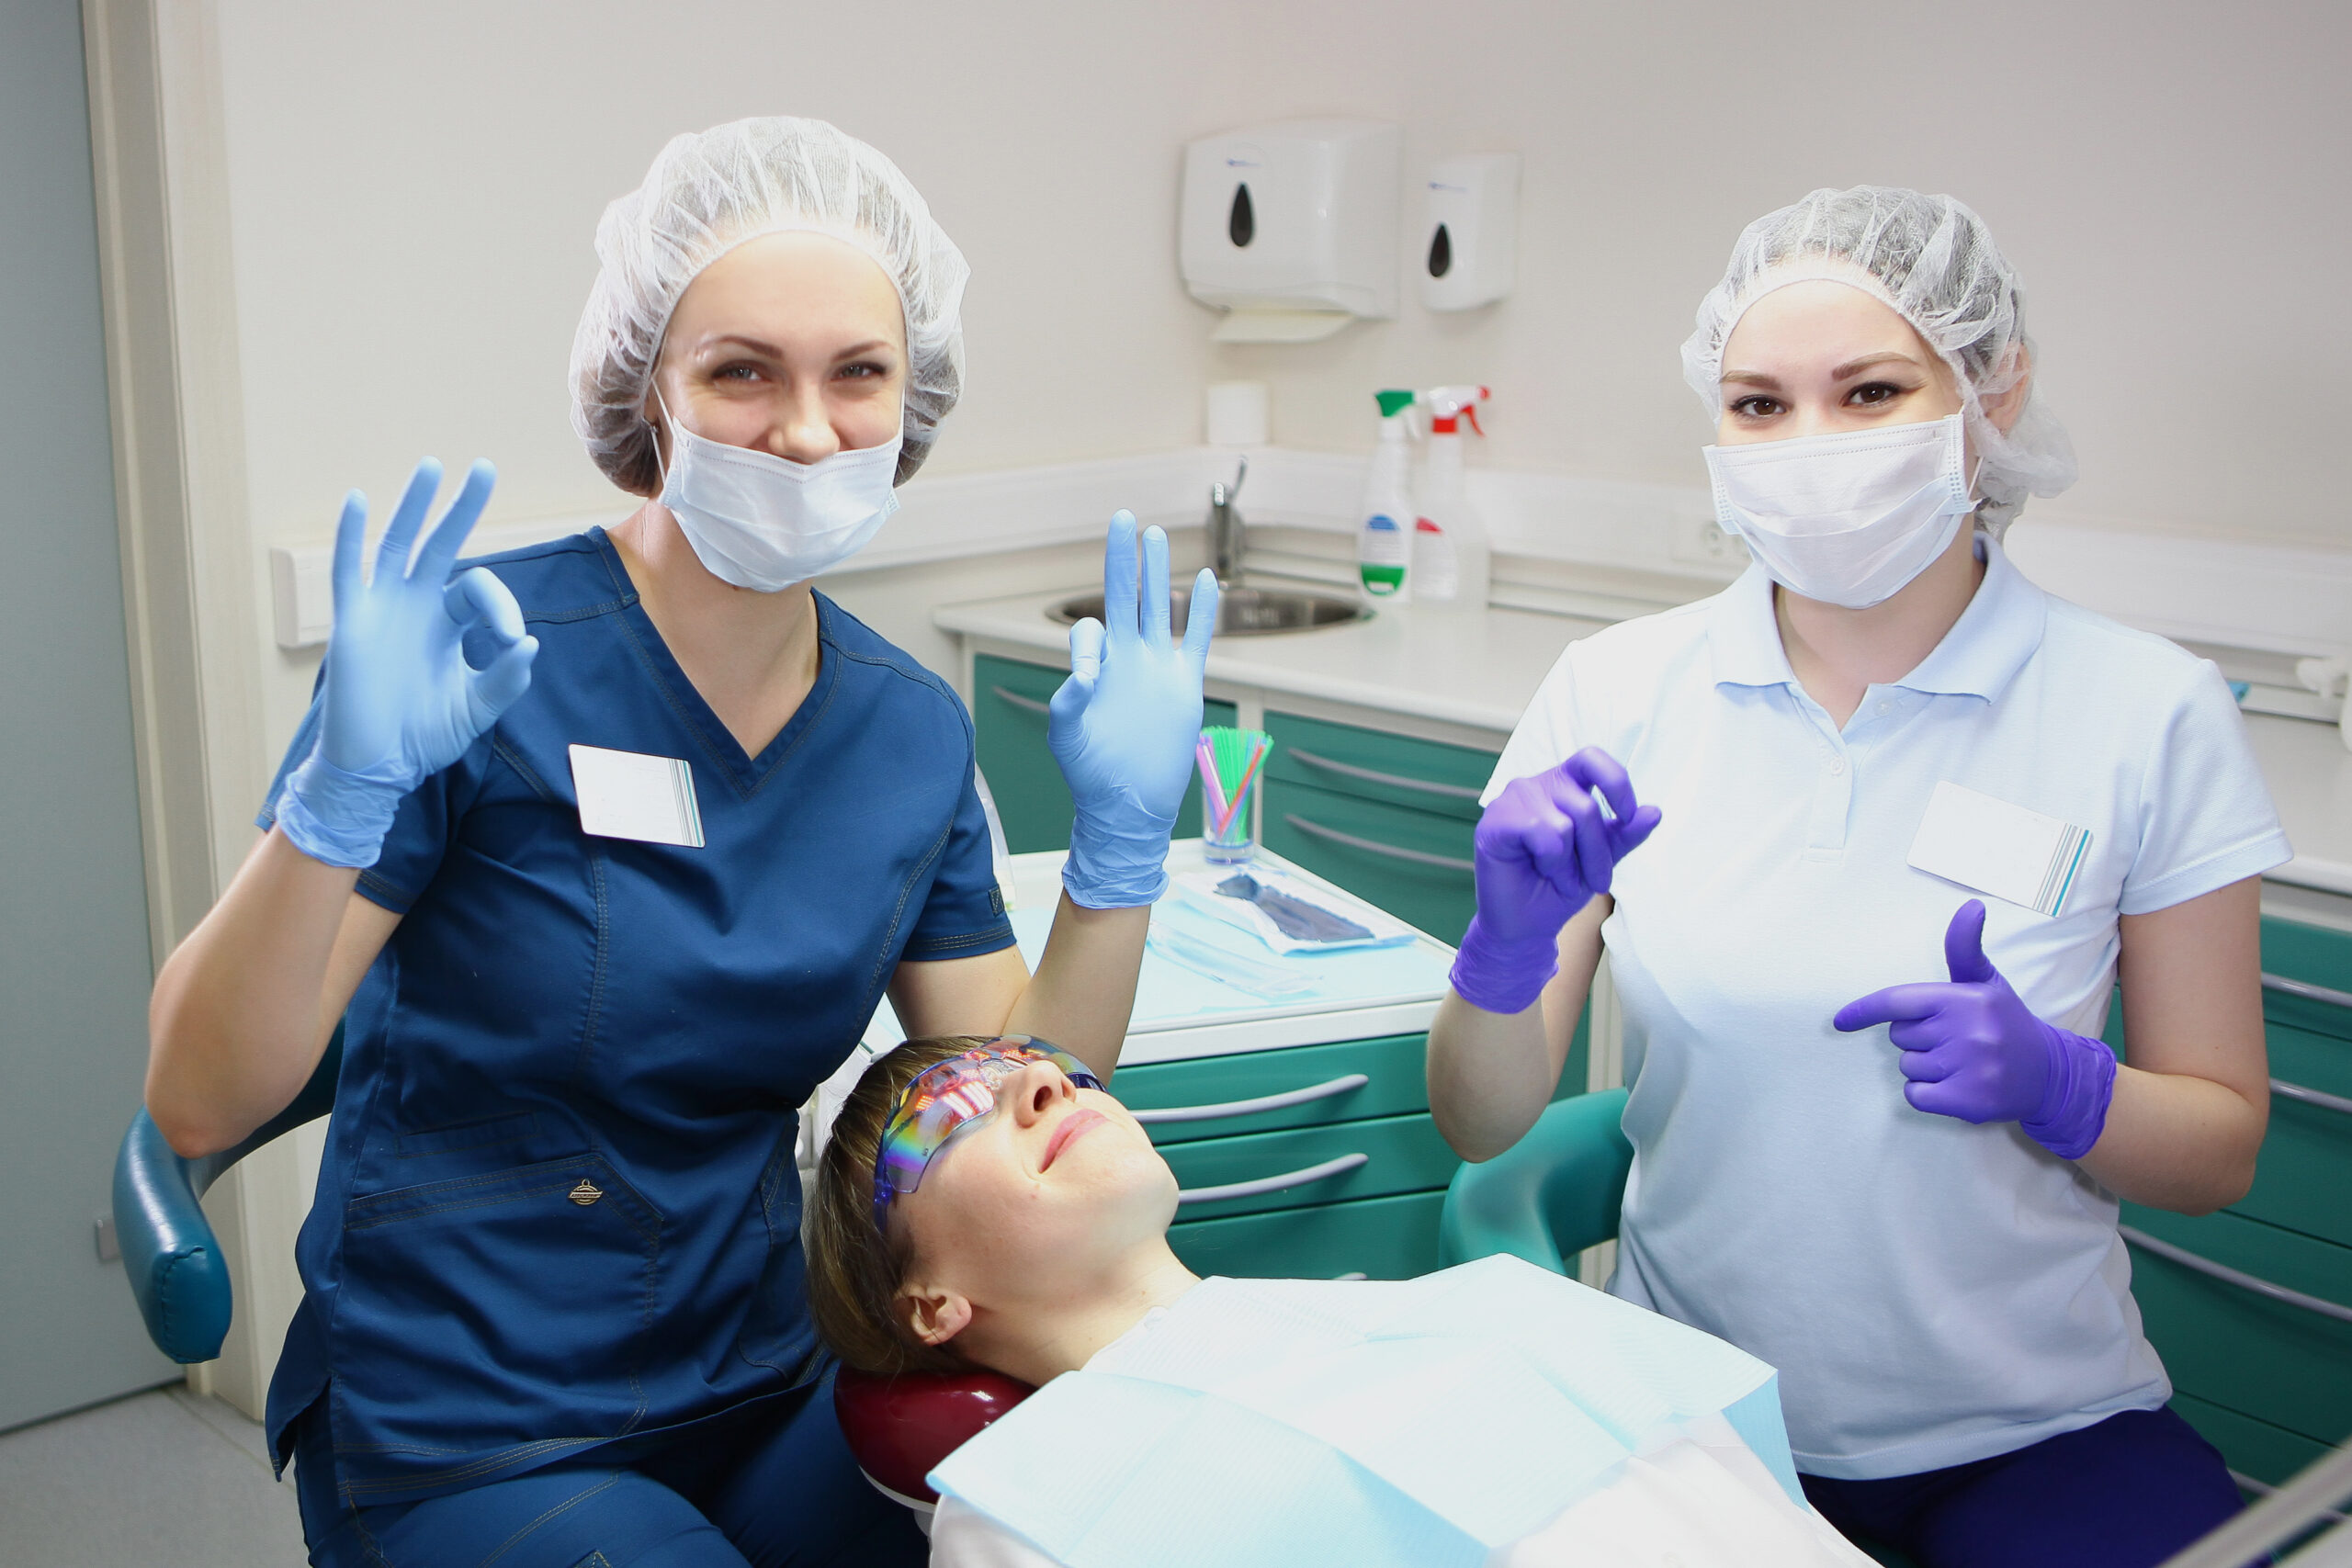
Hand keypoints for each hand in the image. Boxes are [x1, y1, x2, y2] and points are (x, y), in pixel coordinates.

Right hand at [276, 459, 538, 868]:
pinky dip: (351, 536)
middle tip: (485, 468)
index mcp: (449, 624)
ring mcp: (384, 609)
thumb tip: (531, 644)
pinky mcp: (354, 623)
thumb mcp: (475, 709)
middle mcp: (417, 607)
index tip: (512, 641)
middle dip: (463, 508)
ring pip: (399, 546)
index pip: (481, 591)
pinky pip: (349, 572)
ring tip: (431, 467)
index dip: (503, 608)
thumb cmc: (424, 737)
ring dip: (414, 506)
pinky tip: (359, 501)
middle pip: (442, 544)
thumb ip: (505, 680)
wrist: (378, 767)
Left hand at [1048, 512, 1216, 907]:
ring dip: (1158, 573)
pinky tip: (1206, 580)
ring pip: (1161, 609)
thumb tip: (1084, 672)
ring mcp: (1158, 669)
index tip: (1090, 679)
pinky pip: (1198, 640)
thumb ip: (1069, 702)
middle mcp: (1128, 660)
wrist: (1129, 804)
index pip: (1092, 630)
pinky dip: (1204, 612)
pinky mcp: (1185, 685)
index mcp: (1097, 668)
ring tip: (1156, 535)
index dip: (1088, 644)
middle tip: (1122, 516)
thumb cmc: (1090, 773)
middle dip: (1123, 558)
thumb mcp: (1067, 737)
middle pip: (1127, 597)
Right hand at [1449, 749, 1659, 1014]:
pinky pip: (1540, 833)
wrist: (1528, 925)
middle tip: (1597, 882)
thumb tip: (1654, 812)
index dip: (1616, 783)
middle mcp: (1537, 785)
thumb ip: (1624, 834)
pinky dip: (1552, 863)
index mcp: (1563, 785)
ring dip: (1572, 864)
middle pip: (1585, 807)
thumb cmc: (1560, 887)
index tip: (1628, 816)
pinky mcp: (1494, 822)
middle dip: (1598, 853)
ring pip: (1565, 823)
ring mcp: (1512, 801)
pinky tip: (1544, 873)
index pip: (1592, 759)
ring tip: (1561, 878)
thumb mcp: (1602, 859)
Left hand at [1833, 900, 2115, 1158]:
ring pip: (1907, 1066)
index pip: (1897, 1002)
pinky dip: (1926, 1094)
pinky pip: (1915, 1095)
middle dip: (1917, 1037)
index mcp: (1966, 998)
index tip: (1839, 1021)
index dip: (1864, 1011)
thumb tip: (1971, 905)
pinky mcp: (1969, 1102)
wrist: (2049, 1073)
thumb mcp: (1985, 980)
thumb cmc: (2004, 1021)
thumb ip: (1964, 947)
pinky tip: (1954, 1085)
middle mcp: (1969, 1033)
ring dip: (1923, 1066)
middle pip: (1899, 1036)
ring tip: (1959, 1061)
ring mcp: (1970, 1069)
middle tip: (1952, 1038)